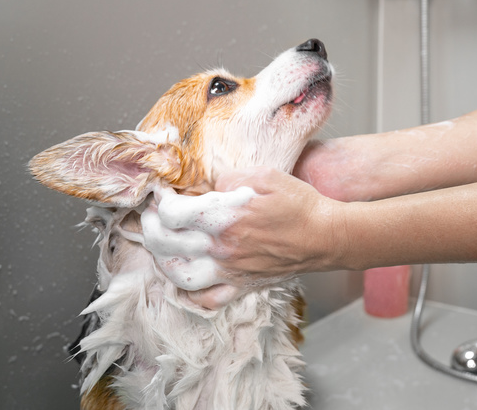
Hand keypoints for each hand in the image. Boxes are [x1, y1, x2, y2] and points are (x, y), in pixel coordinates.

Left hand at [141, 167, 343, 308]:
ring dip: (162, 260)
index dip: (160, 201)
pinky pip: (207, 300)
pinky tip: (188, 278)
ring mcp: (230, 271)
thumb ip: (229, 177)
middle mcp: (222, 248)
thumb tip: (208, 184)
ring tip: (164, 244)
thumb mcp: (265, 175)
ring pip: (178, 276)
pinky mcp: (241, 285)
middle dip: (150, 227)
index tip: (163, 193)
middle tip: (153, 215)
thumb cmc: (299, 204)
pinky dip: (190, 294)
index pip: (171, 214)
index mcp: (225, 217)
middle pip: (164, 244)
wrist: (326, 235)